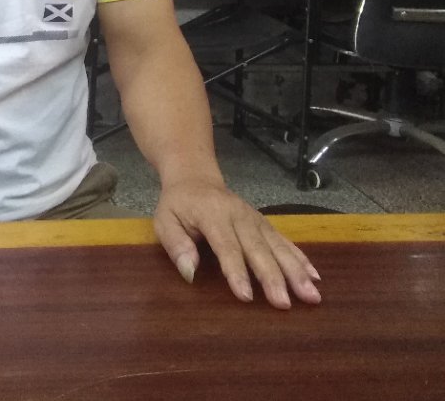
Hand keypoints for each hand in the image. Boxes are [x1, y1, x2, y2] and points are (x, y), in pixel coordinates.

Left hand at [153, 181, 321, 308]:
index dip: (236, 271)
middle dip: (272, 276)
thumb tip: (189, 272)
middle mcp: (238, 215)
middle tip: (285, 303)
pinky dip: (300, 258)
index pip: (226, 245)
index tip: (246, 296)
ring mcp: (254, 217)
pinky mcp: (264, 222)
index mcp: (212, 214)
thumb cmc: (178, 204)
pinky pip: (284, 240)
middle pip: (257, 247)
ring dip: (295, 270)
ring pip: (277, 245)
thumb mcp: (164, 220)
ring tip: (311, 294)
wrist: (195, 176)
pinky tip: (315, 276)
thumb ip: (175, 244)